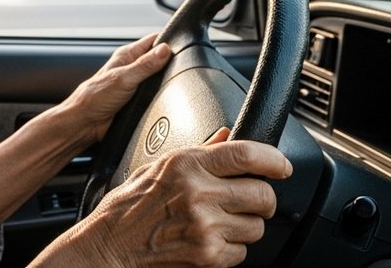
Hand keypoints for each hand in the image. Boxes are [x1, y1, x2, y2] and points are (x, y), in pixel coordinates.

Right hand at [36, 128, 291, 266]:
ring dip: (247, 226)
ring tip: (222, 223)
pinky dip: (232, 250)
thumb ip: (198, 151)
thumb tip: (227, 135)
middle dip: (262, 199)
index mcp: (186, 163)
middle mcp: (197, 192)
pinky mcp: (206, 255)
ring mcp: (204, 226)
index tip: (282, 166)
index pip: (246, 153)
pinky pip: (241, 253)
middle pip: (262, 193)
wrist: (109, 247)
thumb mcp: (158, 166)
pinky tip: (210, 241)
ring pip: (256, 227)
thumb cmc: (129, 207)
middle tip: (252, 200)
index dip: (274, 159)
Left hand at [60, 33, 171, 144]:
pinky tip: (165, 98)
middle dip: (170, 63)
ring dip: (164, 82)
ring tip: (173, 84)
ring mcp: (135, 83)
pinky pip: (154, 94)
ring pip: (158, 78)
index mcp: (127, 55)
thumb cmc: (94, 98)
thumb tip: (165, 50)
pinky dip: (160, 96)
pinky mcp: (137, 99)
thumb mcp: (124, 79)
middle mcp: (131, 67)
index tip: (182, 47)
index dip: (168, 42)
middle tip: (180, 69)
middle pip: (158, 60)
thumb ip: (145, 65)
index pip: (153, 41)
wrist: (85, 123)